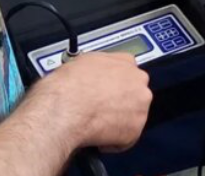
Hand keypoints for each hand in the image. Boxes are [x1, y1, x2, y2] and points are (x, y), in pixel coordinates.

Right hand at [35, 53, 151, 152]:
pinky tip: (96, 138)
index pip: (128, 71)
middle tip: (100, 110)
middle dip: (119, 103)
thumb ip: (97, 67)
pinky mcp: (135, 129)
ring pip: (132, 116)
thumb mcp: (80, 62)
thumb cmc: (66, 87)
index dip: (115, 84)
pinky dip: (112, 141)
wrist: (64, 110)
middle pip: (134, 93)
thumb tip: (92, 75)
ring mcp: (141, 105)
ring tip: (95, 125)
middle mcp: (139, 81)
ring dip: (117, 122)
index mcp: (126, 62)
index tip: (105, 92)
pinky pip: (125, 138)